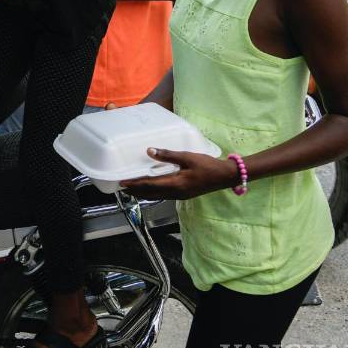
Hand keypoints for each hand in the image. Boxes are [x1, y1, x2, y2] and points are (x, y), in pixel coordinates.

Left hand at [119, 148, 239, 199]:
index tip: (122, 182)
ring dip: (143, 193)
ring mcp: (180, 196)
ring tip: (132, 189)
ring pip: (156, 196)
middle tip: (122, 188)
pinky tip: (150, 188)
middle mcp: (175, 193)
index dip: (135, 184)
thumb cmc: (207, 165)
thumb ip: (168, 155)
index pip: (150, 185)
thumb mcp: (187, 157)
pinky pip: (163, 195)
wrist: (225, 176)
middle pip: (150, 194)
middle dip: (136, 191)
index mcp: (175, 184)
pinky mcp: (183, 195)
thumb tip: (150, 151)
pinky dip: (153, 193)